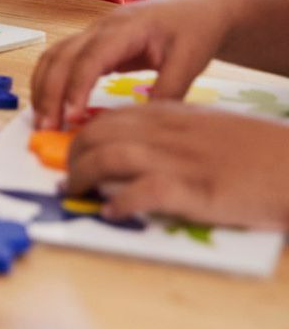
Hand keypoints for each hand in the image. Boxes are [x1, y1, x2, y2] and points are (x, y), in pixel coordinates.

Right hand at [30, 0, 242, 128]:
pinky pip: (62, 58)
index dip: (77, 87)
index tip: (72, 118)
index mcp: (126, 28)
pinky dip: (51, 80)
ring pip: (54, 55)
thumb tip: (142, 123)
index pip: (90, 58)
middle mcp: (101, 26)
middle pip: (62, 56)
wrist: (199, 10)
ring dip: (43, 87)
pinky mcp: (94, 42)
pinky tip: (52, 103)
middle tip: (46, 128)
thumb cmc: (195, 31)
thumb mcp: (189, 62)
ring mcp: (94, 32)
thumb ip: (167, 90)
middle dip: (50, 92)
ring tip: (42, 120)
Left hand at [65, 104, 288, 227]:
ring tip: (74, 192)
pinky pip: (143, 192)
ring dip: (84, 176)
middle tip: (66, 174)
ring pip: (110, 157)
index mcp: (174, 115)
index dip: (85, 133)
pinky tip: (112, 213)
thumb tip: (142, 148)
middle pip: (101, 133)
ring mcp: (181, 160)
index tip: (73, 150)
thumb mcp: (211, 128)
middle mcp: (170, 133)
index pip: (112, 116)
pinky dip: (120, 202)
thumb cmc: (262, 152)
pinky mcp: (196, 191)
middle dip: (74, 154)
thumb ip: (177, 132)